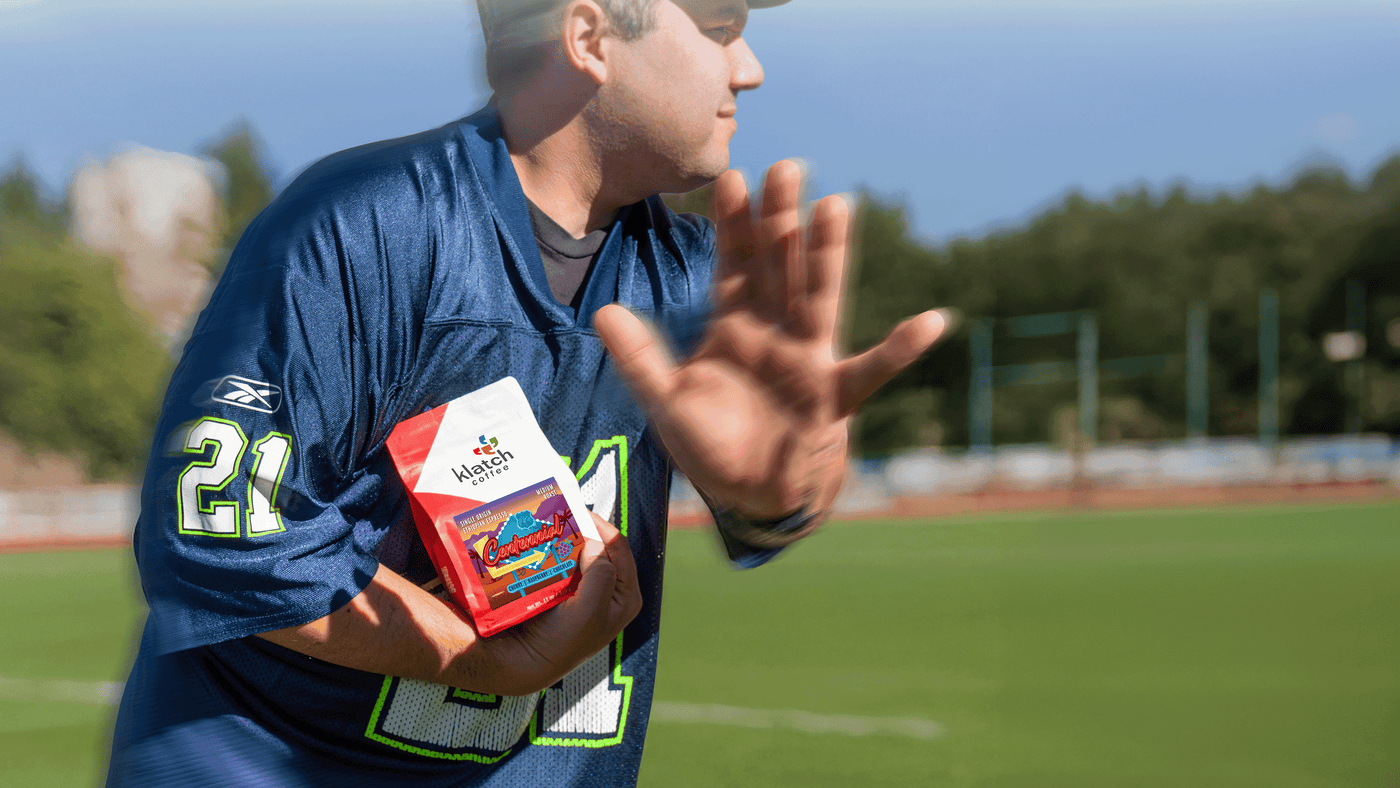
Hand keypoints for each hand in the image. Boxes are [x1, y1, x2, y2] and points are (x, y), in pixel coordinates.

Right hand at [479, 513, 640, 694]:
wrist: (525, 661)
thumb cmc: (562, 641)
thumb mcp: (590, 611)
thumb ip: (601, 575)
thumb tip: (595, 543)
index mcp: (627, 596)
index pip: (618, 548)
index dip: (600, 526)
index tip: (577, 512)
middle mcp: (611, 591)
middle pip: (601, 547)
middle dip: (584, 530)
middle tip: (562, 514)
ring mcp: (588, 590)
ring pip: (581, 552)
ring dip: (567, 538)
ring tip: (551, 523)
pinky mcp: (566, 590)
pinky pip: (564, 562)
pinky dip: (554, 550)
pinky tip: (542, 541)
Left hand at [595, 160, 950, 520]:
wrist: (750, 496)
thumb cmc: (710, 445)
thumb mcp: (665, 403)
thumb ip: (639, 360)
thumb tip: (601, 314)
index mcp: (733, 326)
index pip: (733, 264)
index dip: (732, 224)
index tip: (730, 178)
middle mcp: (774, 331)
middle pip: (779, 265)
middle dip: (781, 218)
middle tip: (786, 167)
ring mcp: (808, 359)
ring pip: (819, 296)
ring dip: (827, 254)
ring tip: (837, 206)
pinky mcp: (834, 396)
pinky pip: (872, 370)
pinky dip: (902, 349)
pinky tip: (932, 322)